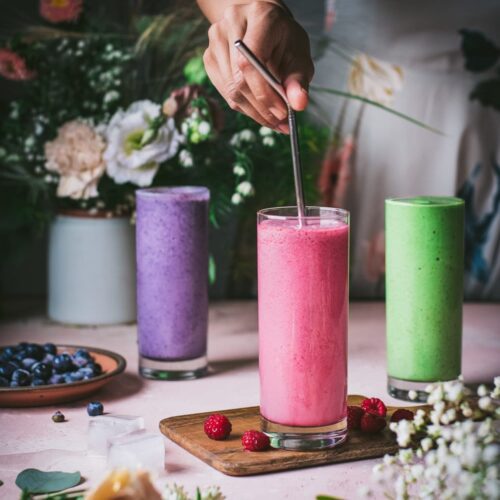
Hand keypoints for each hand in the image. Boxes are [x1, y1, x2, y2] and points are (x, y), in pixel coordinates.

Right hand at [202, 1, 313, 132]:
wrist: (263, 26)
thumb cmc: (283, 40)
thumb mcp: (299, 55)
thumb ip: (298, 80)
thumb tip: (299, 104)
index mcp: (258, 16)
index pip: (250, 62)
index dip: (264, 93)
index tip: (281, 112)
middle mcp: (231, 24)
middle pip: (239, 80)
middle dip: (261, 108)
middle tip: (280, 124)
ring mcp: (215, 41)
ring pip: (231, 91)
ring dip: (254, 112)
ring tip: (274, 121)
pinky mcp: (209, 58)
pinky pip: (226, 94)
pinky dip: (245, 108)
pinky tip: (260, 112)